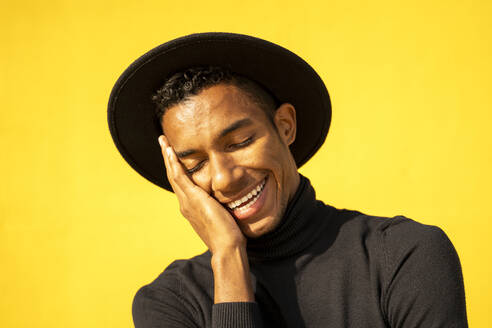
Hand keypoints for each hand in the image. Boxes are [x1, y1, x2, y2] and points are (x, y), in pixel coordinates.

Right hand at [158, 135, 245, 254]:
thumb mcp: (222, 216)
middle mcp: (185, 203)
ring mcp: (187, 201)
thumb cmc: (228, 235)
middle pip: (173, 175)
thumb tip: (226, 200)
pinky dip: (174, 163)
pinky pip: (179, 177)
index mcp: (191, 207)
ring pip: (173, 174)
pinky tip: (171, 151)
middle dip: (168, 158)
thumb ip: (219, 206)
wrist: (227, 247)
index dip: (176, 167)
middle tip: (163, 142)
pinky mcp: (193, 199)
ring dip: (168, 156)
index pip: (181, 183)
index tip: (174, 155)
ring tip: (164, 141)